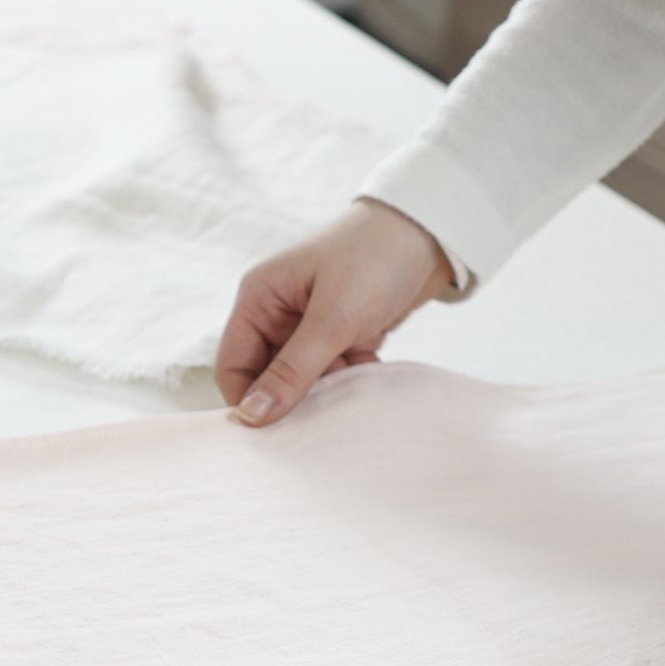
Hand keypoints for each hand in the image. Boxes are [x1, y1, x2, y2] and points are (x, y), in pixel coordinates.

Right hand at [217, 199, 456, 425]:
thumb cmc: (376, 259)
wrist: (432, 233)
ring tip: (354, 383)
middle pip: (268, 375)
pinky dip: (351, 375)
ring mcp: (310, 322)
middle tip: (323, 414)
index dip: (247, 400)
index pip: (232, 365)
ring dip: (327, 388)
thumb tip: (251, 417)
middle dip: (293, 396)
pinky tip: (372, 366)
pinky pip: (334, 369)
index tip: (276, 432)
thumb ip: (292, 371)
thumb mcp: (333, 319)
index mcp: (259, 298)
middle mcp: (278, 310)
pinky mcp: (341, 330)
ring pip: (304, 377)